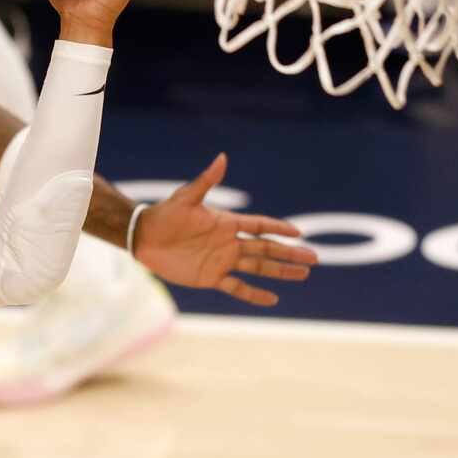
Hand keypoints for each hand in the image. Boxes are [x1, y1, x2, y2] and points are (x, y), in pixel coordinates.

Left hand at [128, 154, 318, 306]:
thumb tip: (222, 158)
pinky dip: (254, 294)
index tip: (298, 233)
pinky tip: (274, 299)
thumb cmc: (165, 214)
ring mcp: (222, 261)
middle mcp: (229, 242)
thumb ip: (206, 181)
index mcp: (227, 223)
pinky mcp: (211, 277)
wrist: (143, 237)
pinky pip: (238, 287)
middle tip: (314, 259)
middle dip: (290, 254)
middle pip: (266, 249)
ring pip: (258, 268)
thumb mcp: (186, 198)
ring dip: (280, 272)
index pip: (260, 225)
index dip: (278, 229)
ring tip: (303, 275)